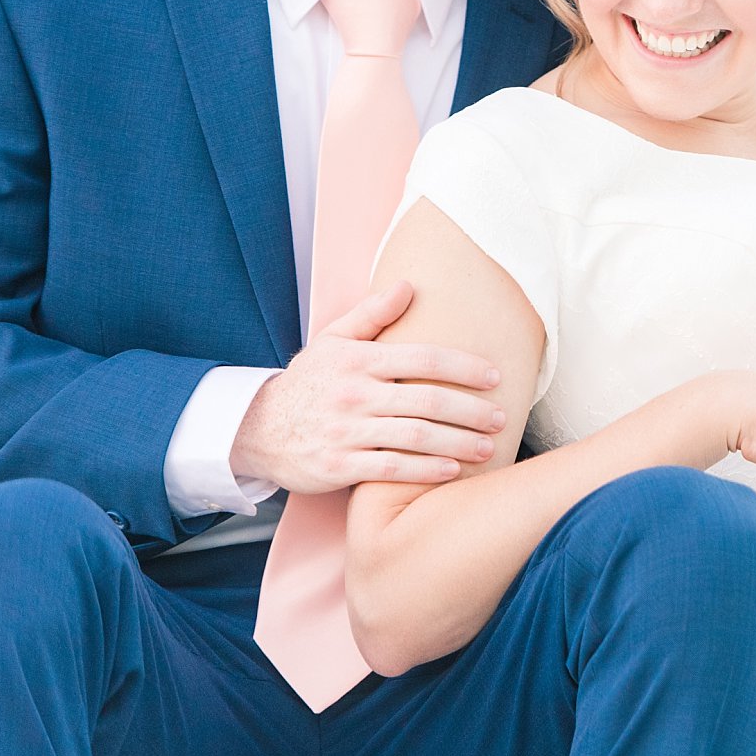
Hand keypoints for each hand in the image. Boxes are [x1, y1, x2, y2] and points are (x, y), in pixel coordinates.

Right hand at [231, 281, 509, 492]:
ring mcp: (346, 431)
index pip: (423, 358)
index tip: (495, 377)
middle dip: (471, 411)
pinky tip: (452, 471)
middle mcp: (354, 394)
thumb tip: (409, 285)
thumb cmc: (307, 383)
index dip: (464, 367)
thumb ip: (373, 315)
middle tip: (501, 418)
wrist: (253, 428)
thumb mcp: (332, 341)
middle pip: (427, 401)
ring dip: (458, 443)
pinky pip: (391, 468)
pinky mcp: (338, 465)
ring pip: (416, 436)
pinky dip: (426, 471)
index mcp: (358, 360)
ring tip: (488, 448)